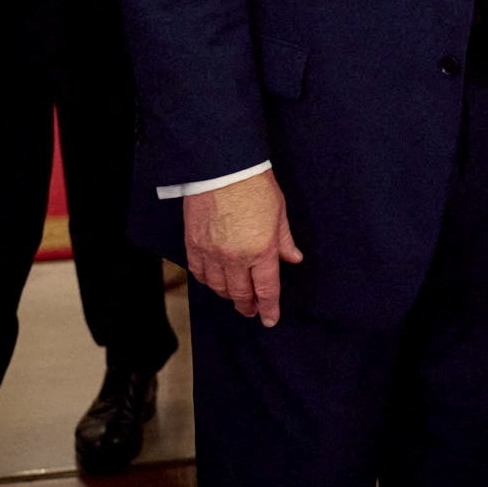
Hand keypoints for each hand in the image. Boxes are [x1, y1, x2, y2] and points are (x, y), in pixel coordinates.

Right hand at [183, 170, 303, 325]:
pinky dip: (207, 281)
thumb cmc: (254, 185)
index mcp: (261, 251)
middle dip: (248, 305)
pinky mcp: (193, 244)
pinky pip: (199, 273)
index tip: (270, 319)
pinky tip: (214, 280)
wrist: (222, 166)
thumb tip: (293, 258)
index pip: (266, 290)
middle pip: (241, 294)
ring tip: (235, 296)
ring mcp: (212, 253)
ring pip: (218, 287)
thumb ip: (284, 240)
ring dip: (228, 295)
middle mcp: (236, 257)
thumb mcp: (279, 212)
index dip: (269, 309)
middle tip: (252, 310)